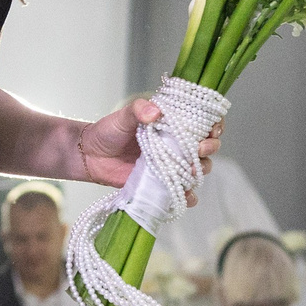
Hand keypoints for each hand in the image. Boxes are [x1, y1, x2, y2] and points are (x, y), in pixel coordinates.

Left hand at [76, 100, 223, 199]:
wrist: (91, 156)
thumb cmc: (108, 132)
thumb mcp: (123, 116)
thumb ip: (138, 110)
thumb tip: (155, 112)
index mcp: (172, 123)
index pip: (203, 121)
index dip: (214, 124)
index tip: (212, 129)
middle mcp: (176, 143)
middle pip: (207, 146)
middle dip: (210, 148)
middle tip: (200, 149)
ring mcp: (171, 164)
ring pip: (199, 169)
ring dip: (200, 171)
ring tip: (190, 172)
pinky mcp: (162, 183)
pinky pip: (182, 192)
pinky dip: (188, 195)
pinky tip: (185, 195)